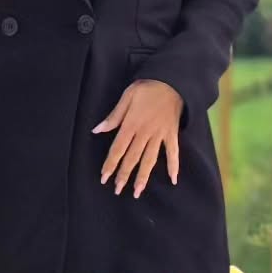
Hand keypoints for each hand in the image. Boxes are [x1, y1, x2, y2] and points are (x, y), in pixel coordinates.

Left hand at [93, 79, 181, 196]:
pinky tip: (173, 180)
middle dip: (124, 175)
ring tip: (137, 192)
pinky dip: (174, 166)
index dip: (110, 164)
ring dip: (143, 177)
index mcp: (131, 124)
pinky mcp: (172, 134)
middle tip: (117, 190)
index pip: (118, 149)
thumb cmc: (148, 87)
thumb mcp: (127, 96)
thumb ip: (114, 116)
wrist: (173, 81)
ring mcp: (160, 135)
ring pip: (150, 160)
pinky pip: (173, 152)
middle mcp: (145, 133)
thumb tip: (97, 130)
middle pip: (132, 158)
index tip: (104, 178)